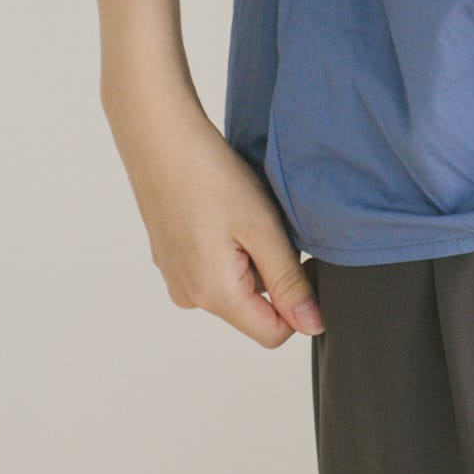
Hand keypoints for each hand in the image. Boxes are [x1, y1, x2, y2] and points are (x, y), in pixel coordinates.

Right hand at [103, 86, 324, 347]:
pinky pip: (216, 266)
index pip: (273, 333)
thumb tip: (313, 326)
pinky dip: (230, 245)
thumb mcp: (263, 228)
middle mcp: (190, 297)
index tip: (305, 258)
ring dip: (252, 256)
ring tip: (244, 212)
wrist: (160, 139)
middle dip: (273, 272)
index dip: (300, 302)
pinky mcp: (172, 258)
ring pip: (237, 283)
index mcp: (214, 296)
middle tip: (269, 224)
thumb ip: (289, 281)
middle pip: (255, 307)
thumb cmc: (212, 178)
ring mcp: (177, 278)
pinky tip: (225, 209)